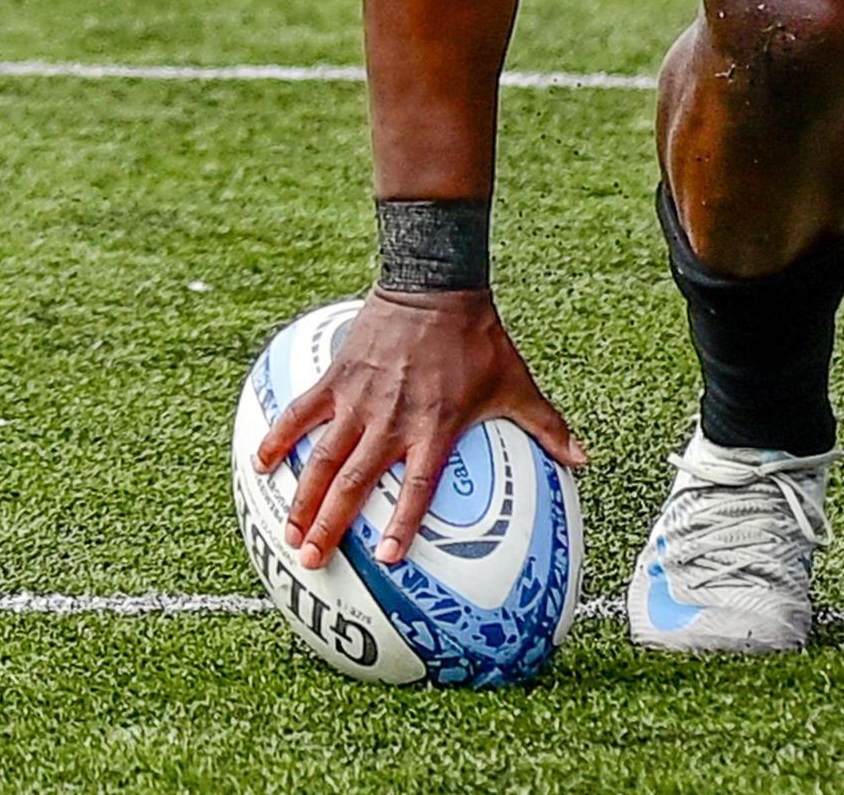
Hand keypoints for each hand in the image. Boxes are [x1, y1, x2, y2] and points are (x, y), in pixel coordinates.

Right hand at [250, 289, 581, 570]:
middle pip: (354, 483)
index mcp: (435, 428)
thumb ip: (546, 425)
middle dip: (330, 526)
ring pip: (321, 457)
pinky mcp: (337, 377)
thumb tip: (584, 460)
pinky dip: (279, 438)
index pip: (418, 488)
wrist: (435, 282)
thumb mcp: (515, 383)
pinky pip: (301, 413)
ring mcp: (359, 400)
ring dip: (302, 498)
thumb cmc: (478, 338)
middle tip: (312, 560)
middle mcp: (392, 420)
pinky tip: (260, 466)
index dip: (402, 525)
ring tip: (288, 533)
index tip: (387, 560)